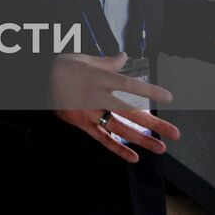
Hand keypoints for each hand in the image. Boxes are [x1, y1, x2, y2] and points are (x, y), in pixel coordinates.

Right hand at [50, 53, 180, 163]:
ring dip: (141, 139)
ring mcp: (90, 112)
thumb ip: (108, 62)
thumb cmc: (64, 66)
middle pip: (130, 112)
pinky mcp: (82, 123)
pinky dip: (117, 148)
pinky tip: (133, 157)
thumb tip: (124, 57)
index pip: (129, 85)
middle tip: (175, 133)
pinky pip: (102, 138)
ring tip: (161, 147)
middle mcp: (97, 97)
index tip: (168, 97)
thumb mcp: (85, 59)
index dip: (149, 91)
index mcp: (100, 78)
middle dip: (154, 124)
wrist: (39, 80)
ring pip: (119, 128)